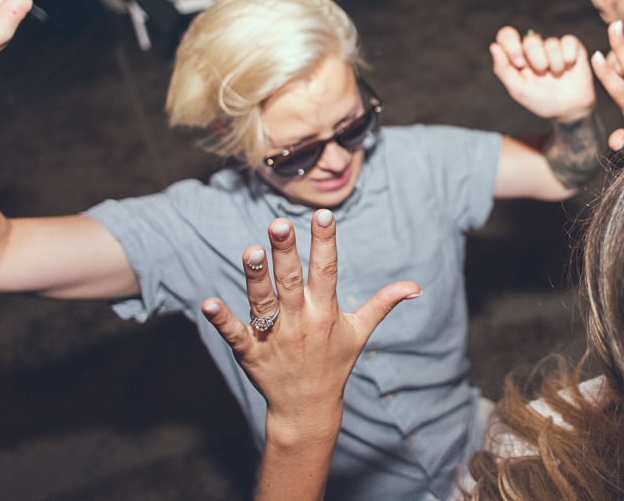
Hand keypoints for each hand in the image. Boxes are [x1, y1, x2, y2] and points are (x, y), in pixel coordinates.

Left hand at [201, 212, 419, 444]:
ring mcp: (274, 336)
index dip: (324, 242)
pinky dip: (222, 320)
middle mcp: (300, 321)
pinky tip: (208, 303)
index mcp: (325, 312)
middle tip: (278, 224)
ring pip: (263, 303)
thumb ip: (384, 304)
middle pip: (291, 283)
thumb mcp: (360, 332)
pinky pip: (235, 334)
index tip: (322, 215)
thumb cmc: (334, 363)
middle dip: (286, 253)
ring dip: (256, 279)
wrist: (307, 408)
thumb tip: (415, 287)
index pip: (327, 271)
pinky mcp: (251, 352)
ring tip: (251, 252)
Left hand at [490, 26, 594, 121]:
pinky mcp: (572, 46)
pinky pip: (568, 42)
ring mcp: (553, 46)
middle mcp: (534, 48)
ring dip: (555, 65)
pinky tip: (568, 68)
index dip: (512, 46)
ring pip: (551, 43)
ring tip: (557, 75)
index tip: (520, 64)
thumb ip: (503, 69)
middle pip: (531, 40)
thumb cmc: (540, 100)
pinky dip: (568, 58)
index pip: (507, 35)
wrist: (568, 110)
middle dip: (537, 62)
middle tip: (541, 74)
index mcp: (518, 55)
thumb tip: (493, 46)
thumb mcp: (518, 89)